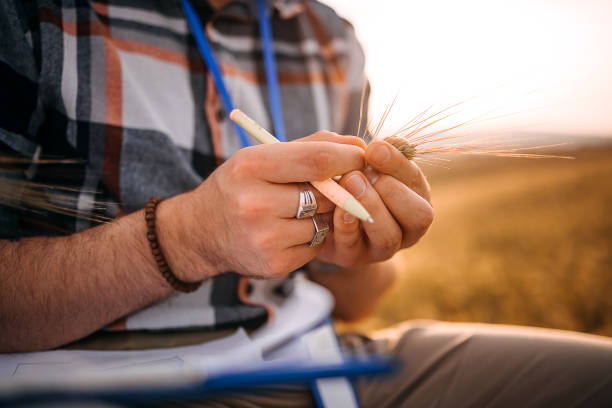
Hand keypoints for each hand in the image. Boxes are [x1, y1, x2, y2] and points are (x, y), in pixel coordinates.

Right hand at [156, 132, 365, 280]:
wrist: (201, 231)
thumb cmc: (240, 185)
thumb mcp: (262, 156)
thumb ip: (311, 146)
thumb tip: (359, 144)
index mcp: (251, 167)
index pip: (317, 160)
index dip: (348, 157)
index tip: (362, 156)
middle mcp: (255, 204)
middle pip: (326, 193)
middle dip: (338, 188)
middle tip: (333, 184)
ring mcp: (264, 238)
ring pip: (324, 221)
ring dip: (324, 214)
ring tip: (298, 209)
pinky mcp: (274, 264)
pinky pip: (316, 245)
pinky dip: (312, 236)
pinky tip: (290, 230)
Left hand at [316, 139, 432, 267]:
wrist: (312, 210)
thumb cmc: (340, 177)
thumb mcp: (352, 159)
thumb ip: (366, 149)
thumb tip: (387, 142)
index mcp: (413, 196)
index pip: (417, 181)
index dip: (399, 164)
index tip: (374, 149)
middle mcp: (405, 226)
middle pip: (419, 215)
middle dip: (391, 191)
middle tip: (362, 172)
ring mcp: (381, 247)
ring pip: (389, 236)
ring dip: (370, 208)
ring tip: (349, 183)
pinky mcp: (353, 258)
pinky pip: (354, 246)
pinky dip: (346, 225)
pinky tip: (337, 208)